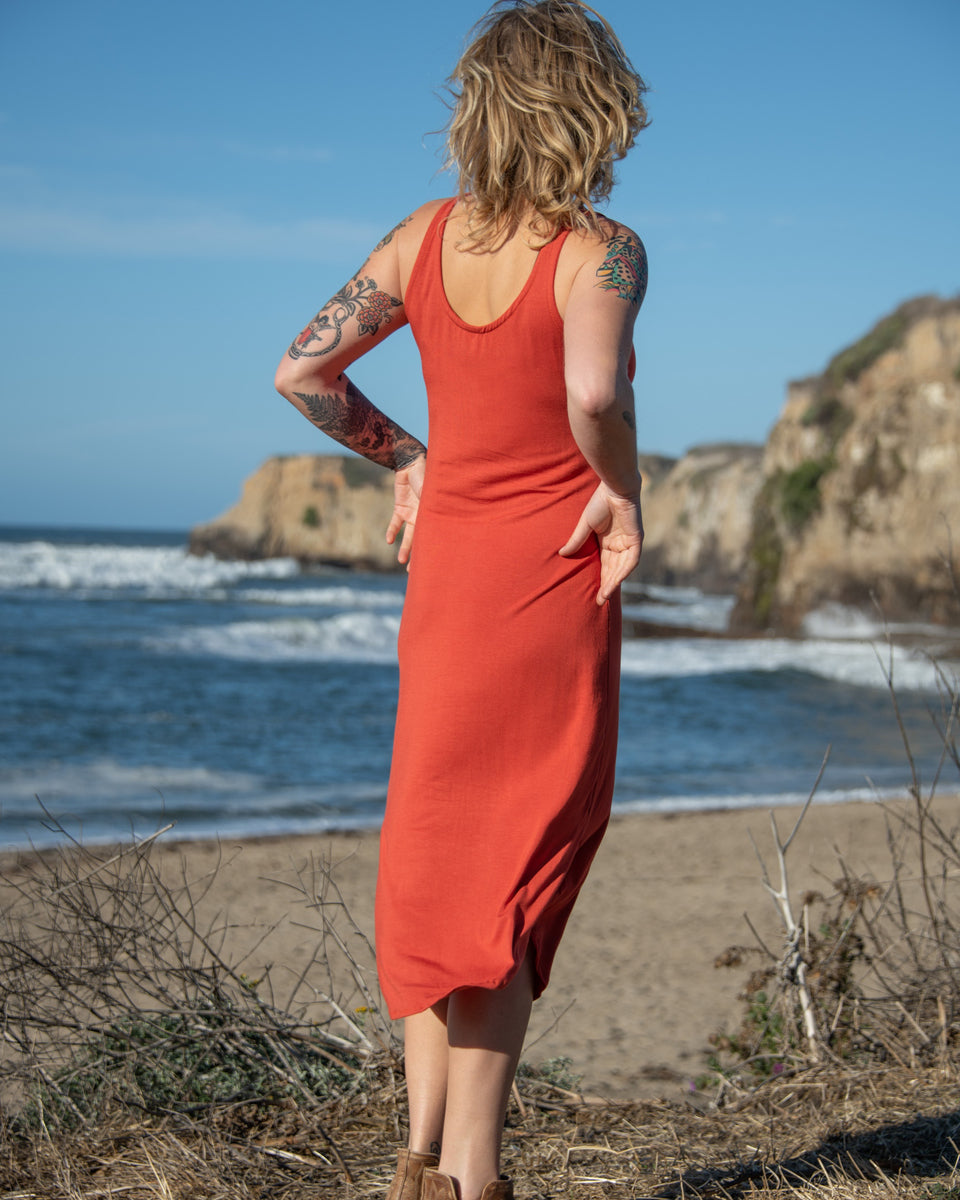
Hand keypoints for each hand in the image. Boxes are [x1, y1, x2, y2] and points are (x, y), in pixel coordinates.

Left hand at [386, 453, 425, 565]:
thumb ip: (434, 511)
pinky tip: (388, 540)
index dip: (432, 549)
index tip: (433, 564)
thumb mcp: (432, 496)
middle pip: (421, 540)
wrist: (412, 461)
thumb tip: (439, 529)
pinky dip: (392, 530)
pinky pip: (395, 522)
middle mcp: (424, 516)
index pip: (434, 536)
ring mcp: (412, 512)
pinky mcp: (400, 507)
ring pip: (408, 535)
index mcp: (435, 514)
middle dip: (418, 555)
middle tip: (414, 571)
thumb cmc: (427, 477)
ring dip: (405, 548)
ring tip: (401, 561)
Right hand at [559, 483, 642, 604]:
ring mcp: (629, 543)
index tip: (594, 595)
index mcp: (608, 542)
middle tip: (599, 601)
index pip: (605, 565)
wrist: (614, 487)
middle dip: (607, 586)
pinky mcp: (636, 539)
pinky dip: (624, 571)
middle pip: (614, 570)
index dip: (600, 580)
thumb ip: (576, 541)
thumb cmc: (600, 502)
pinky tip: (616, 582)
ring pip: (623, 568)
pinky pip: (632, 560)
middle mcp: (619, 544)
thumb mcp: (585, 525)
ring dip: (614, 582)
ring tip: (604, 596)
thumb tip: (562, 554)